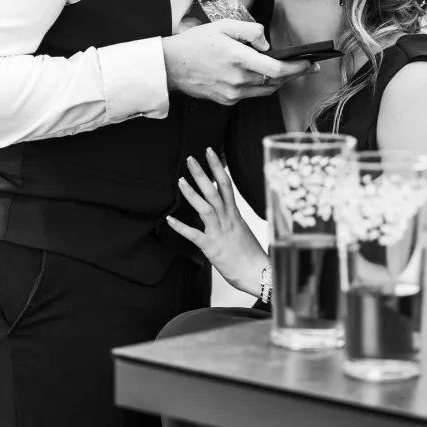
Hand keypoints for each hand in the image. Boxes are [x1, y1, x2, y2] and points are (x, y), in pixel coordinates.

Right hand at [162, 19, 317, 105]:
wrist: (171, 66)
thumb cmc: (196, 43)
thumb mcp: (223, 26)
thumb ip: (251, 31)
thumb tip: (268, 45)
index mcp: (238, 59)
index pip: (277, 70)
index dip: (297, 68)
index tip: (310, 63)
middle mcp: (237, 80)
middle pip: (275, 82)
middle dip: (293, 74)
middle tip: (307, 66)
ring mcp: (232, 94)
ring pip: (266, 90)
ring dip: (279, 81)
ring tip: (289, 71)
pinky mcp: (227, 101)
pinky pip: (252, 94)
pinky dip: (262, 86)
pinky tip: (264, 76)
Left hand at [166, 148, 267, 295]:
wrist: (258, 274)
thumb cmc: (251, 255)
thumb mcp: (242, 231)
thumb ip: (231, 220)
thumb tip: (224, 211)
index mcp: (235, 214)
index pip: (226, 185)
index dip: (218, 167)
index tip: (210, 152)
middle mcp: (228, 219)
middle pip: (214, 191)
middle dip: (202, 173)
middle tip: (190, 158)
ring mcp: (220, 232)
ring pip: (205, 207)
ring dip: (192, 193)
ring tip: (180, 180)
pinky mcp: (212, 247)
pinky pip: (194, 234)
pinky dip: (181, 226)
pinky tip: (169, 219)